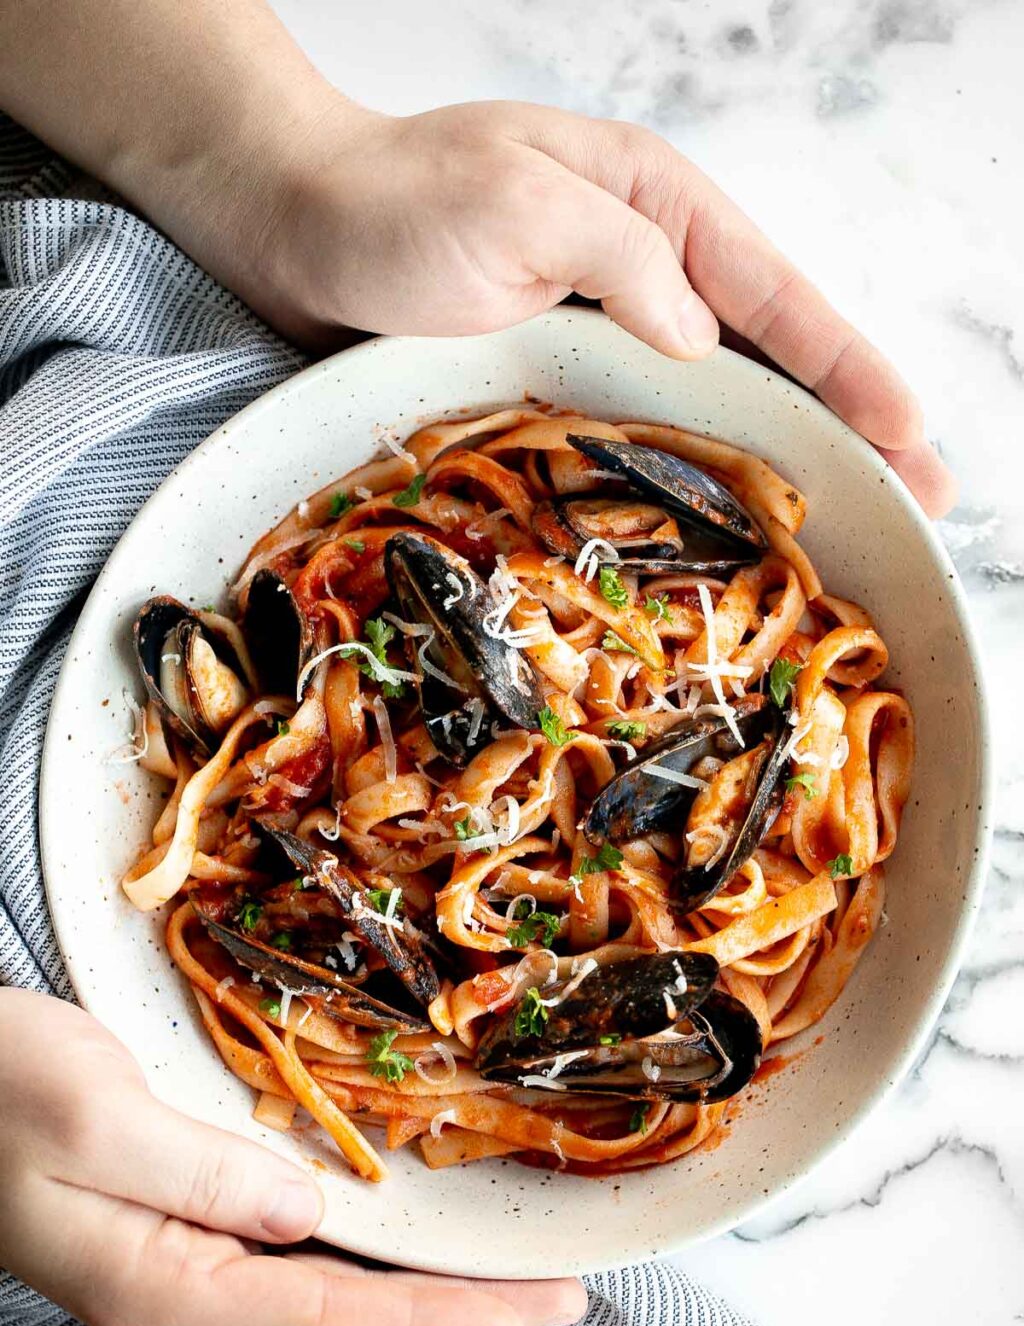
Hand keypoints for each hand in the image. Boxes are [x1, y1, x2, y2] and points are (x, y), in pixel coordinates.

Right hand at [0, 989, 584, 1325]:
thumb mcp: (97, 1117)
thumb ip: (206, 1173)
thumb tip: (303, 1212)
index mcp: (160, 1280)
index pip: (326, 1308)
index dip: (434, 1315)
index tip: (526, 1313)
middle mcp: (176, 1281)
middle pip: (338, 1304)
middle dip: (449, 1306)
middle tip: (554, 1294)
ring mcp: (171, 1250)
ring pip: (316, 1274)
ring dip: (411, 1277)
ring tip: (503, 1274)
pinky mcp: (168, 1209)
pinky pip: (282, 1237)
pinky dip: (354, 1237)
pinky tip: (394, 1229)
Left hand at [245, 98, 954, 518]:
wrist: (289, 225)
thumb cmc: (390, 200)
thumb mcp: (516, 201)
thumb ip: (620, 259)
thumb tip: (703, 339)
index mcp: (655, 206)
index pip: (777, 295)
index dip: (848, 369)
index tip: (907, 435)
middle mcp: (644, 267)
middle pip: (770, 352)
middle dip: (845, 424)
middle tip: (916, 499)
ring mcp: (603, 326)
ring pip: (719, 398)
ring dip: (785, 457)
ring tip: (849, 523)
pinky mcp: (557, 375)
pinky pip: (649, 428)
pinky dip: (698, 468)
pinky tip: (728, 514)